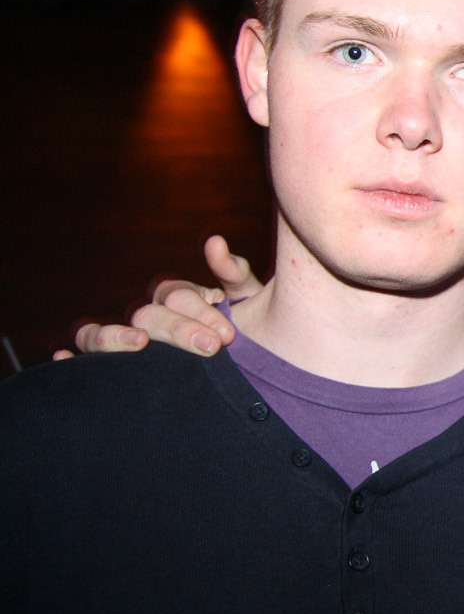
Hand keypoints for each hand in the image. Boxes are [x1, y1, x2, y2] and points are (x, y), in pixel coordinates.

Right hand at [57, 236, 262, 359]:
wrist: (251, 367)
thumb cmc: (247, 330)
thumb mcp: (246, 301)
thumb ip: (233, 273)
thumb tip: (214, 242)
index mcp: (177, 298)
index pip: (177, 296)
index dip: (201, 312)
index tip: (228, 334)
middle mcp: (148, 317)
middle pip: (147, 316)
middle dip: (179, 330)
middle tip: (213, 346)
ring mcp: (128, 343)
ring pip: (101, 334)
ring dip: (113, 337)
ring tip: (139, 344)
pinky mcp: (119, 371)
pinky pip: (85, 361)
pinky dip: (70, 360)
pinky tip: (64, 358)